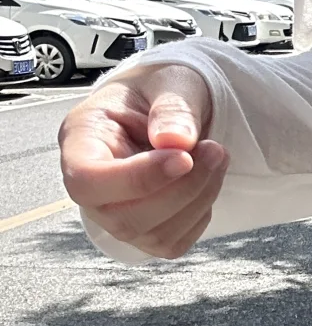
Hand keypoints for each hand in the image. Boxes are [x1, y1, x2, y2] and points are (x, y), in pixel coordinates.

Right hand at [59, 64, 228, 258]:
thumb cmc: (159, 93)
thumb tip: (176, 142)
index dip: (137, 178)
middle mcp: (90, 188)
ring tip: (216, 157)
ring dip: (198, 199)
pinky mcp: (145, 234)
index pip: (87, 181)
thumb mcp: (170, 82)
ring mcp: (114, 216)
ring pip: (154, 236)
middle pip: (124, 218)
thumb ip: (173, 108)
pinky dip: (200, 214)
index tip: (183, 157)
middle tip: (215, 150)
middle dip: (182, 189)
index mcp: (80, 141)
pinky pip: (174, 243)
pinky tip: (206, 180)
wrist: (168, 112)